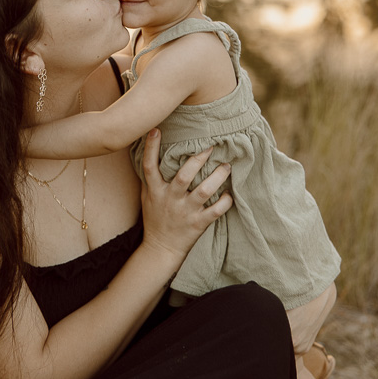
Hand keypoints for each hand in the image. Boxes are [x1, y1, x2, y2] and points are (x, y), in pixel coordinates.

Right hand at [140, 129, 231, 264]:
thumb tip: (148, 152)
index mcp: (156, 190)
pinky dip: (225, 202)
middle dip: (198, 159)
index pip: (149, 166)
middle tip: (211, 147)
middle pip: (184, 176)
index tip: (156, 130)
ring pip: (204, 191)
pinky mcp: (198, 224)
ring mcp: (185, 211)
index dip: (151, 148)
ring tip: (227, 167)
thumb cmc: (155, 219)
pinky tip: (230, 194)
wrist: (161, 249)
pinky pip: (216, 211)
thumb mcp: (147, 197)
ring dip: (217, 177)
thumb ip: (150, 178)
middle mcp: (171, 199)